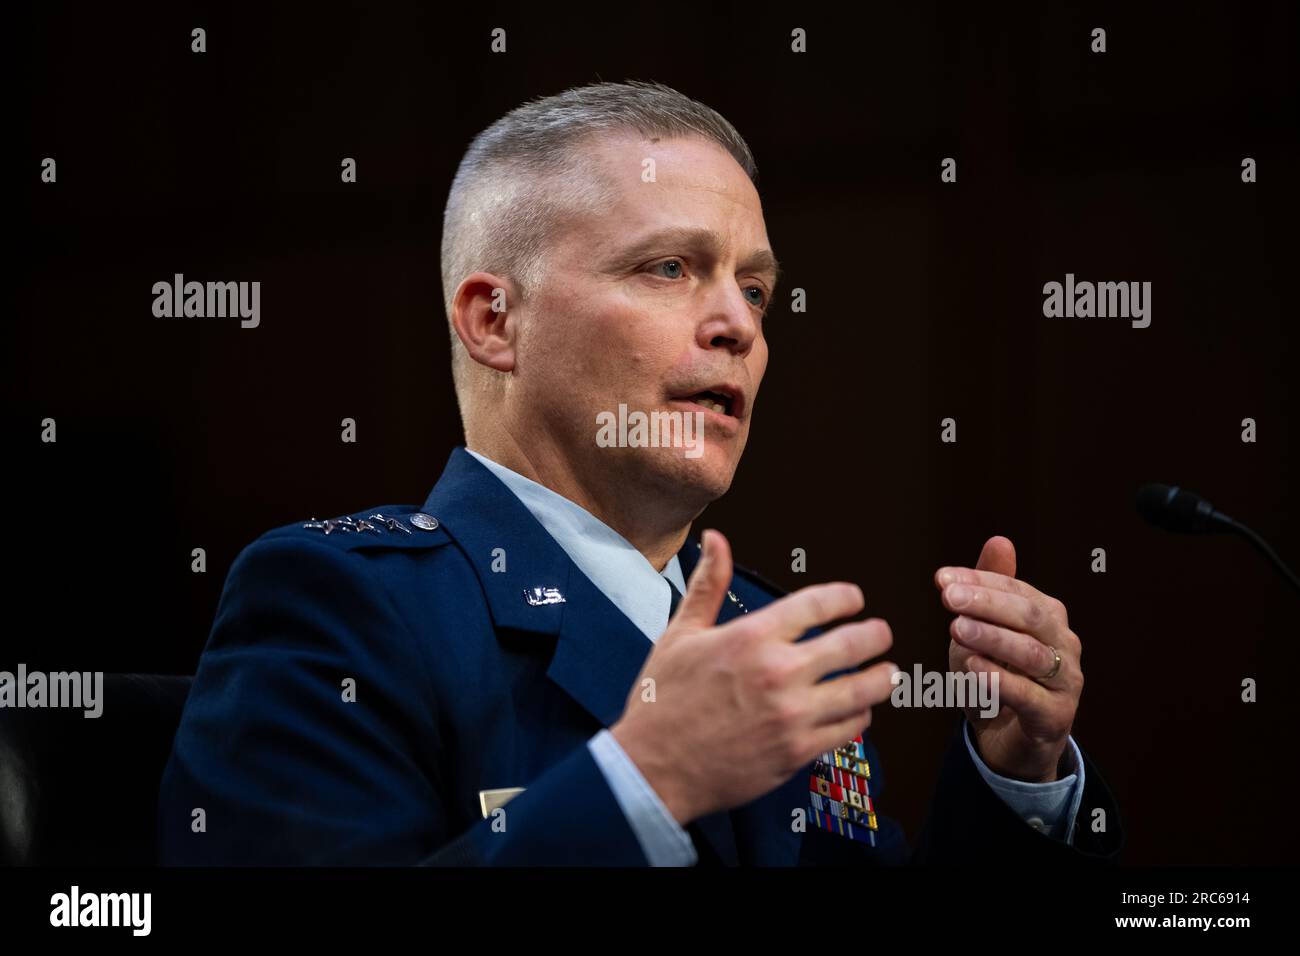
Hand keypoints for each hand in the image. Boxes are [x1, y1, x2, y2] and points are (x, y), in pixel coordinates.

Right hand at [611, 529, 896, 824]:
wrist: (654, 768)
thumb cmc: (663, 700)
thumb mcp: (681, 634)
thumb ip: (708, 584)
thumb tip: (716, 539)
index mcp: (751, 637)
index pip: (818, 603)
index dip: (846, 597)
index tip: (854, 599)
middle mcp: (778, 672)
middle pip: (852, 643)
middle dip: (876, 634)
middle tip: (881, 633)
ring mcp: (792, 714)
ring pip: (861, 690)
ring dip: (881, 677)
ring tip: (887, 672)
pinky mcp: (798, 751)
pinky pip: (848, 729)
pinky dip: (860, 716)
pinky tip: (859, 710)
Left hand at [934, 536, 1082, 782]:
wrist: (1009, 739)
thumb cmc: (995, 677)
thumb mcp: (983, 630)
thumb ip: (990, 589)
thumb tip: (1000, 540)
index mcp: (1048, 616)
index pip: (1016, 589)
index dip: (980, 580)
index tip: (942, 579)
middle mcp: (1063, 644)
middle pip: (1029, 615)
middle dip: (987, 603)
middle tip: (949, 597)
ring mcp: (1065, 681)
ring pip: (1031, 654)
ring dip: (992, 638)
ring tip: (957, 629)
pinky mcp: (1056, 717)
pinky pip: (1028, 696)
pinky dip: (999, 681)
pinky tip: (972, 669)